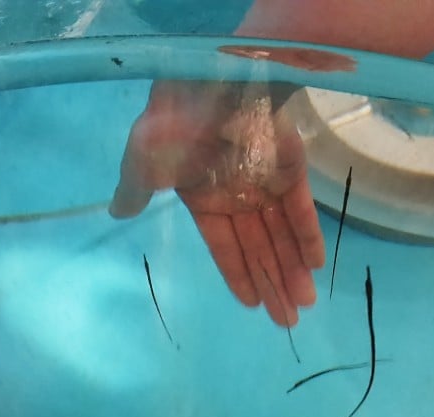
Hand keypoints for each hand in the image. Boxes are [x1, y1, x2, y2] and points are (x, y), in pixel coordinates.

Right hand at [110, 80, 324, 325]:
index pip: (225, 248)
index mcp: (205, 201)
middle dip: (273, 284)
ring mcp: (266, 185)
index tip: (254, 306)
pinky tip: (317, 264)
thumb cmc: (176, 123)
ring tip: (305, 303)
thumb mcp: (144, 159)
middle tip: (288, 322)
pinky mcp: (291, 169)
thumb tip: (116, 211)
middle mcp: (237, 198)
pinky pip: (303, 208)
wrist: (214, 76)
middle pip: (259, 250)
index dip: (239, 277)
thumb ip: (137, 189)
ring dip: (294, 268)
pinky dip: (309, 235)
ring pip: (283, 235)